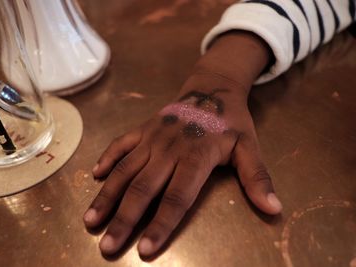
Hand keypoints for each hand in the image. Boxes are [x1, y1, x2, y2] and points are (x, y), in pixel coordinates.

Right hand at [83, 31, 280, 257]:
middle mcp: (168, 149)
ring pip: (125, 169)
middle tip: (107, 246)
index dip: (161, 225)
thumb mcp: (249, 147)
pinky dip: (107, 158)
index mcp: (196, 157)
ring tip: (90, 220)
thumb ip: (256, 177)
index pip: (177, 198)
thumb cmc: (230, 122)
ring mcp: (151, 138)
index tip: (145, 250)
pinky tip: (95, 176)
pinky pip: (120, 143)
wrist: (211, 87)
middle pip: (143, 188)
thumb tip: (274, 209)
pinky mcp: (141, 128)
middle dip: (124, 219)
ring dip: (107, 195)